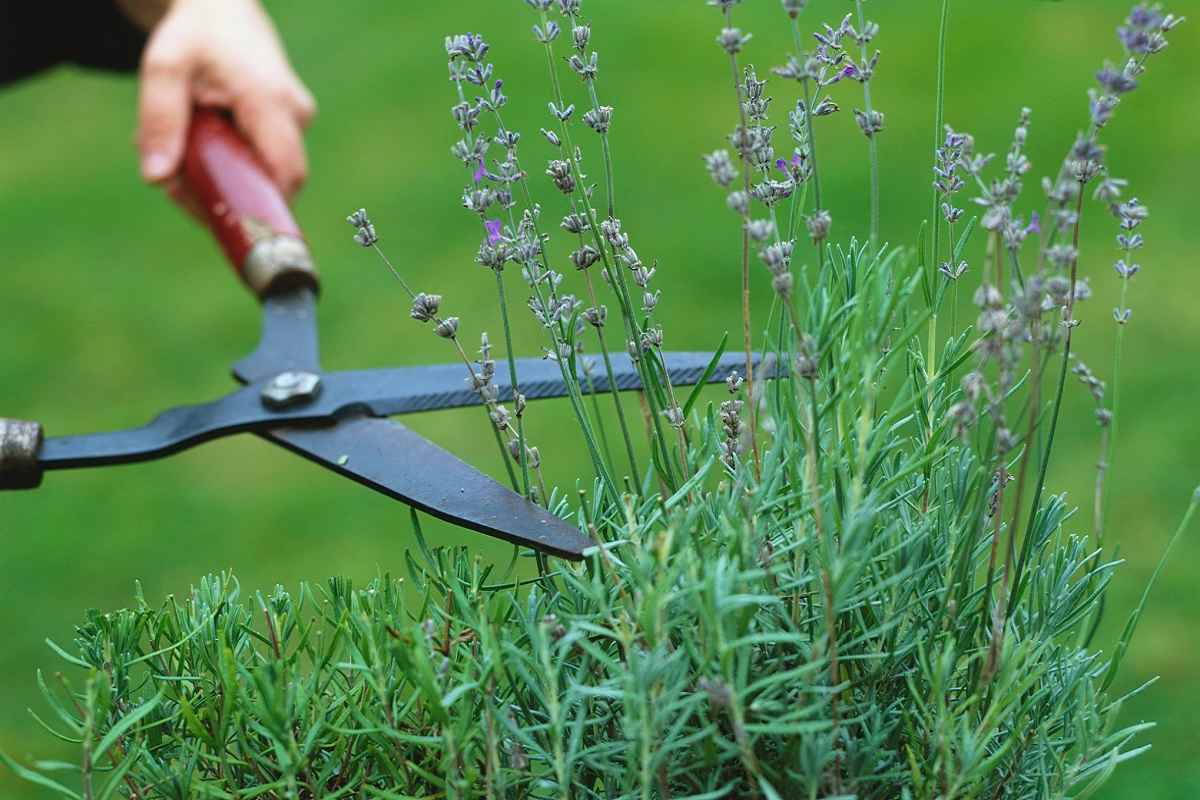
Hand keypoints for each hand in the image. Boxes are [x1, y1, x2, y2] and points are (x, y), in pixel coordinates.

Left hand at [136, 0, 315, 206]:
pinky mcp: (290, 124)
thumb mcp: (164, 67)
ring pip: (268, 172)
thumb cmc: (195, 34)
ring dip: (225, 177)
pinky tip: (202, 146)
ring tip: (182, 156)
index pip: (285, 176)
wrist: (222, 6)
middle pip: (275, 182)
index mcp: (271, 102)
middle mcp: (295, 114)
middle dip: (228, 194)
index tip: (219, 220)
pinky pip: (266, 159)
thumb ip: (159, 120)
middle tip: (178, 187)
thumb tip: (157, 179)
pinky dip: (232, 163)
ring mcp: (297, 119)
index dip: (260, 209)